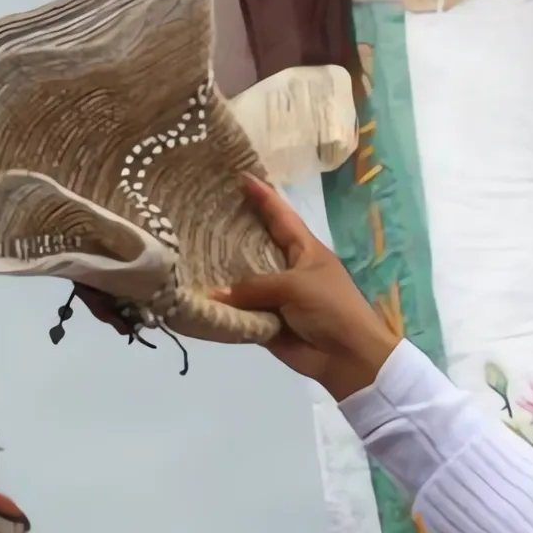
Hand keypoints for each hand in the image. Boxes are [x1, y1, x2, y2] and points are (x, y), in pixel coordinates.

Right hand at [206, 174, 402, 399]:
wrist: (347, 357)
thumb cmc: (331, 309)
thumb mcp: (295, 286)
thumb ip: (254, 286)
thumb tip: (215, 294)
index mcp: (305, 250)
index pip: (281, 216)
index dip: (263, 196)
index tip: (240, 175)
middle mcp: (288, 268)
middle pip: (256, 244)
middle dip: (231, 231)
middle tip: (197, 213)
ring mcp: (276, 295)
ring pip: (243, 279)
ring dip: (220, 270)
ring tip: (184, 250)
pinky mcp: (266, 320)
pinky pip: (239, 310)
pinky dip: (221, 305)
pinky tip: (192, 293)